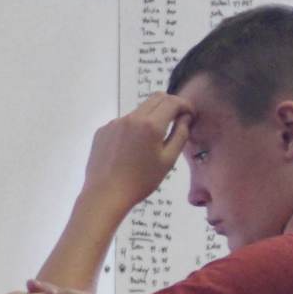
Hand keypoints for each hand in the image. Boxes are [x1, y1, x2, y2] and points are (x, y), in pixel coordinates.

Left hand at [81, 93, 194, 209]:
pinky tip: (131, 148)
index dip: (185, 105)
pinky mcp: (102, 131)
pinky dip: (133, 128)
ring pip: (139, 111)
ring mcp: (113, 123)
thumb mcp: (168, 160)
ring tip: (152, 140)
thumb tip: (185, 117)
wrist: (105, 195)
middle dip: (170, 105)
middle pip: (155, 99)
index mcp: (150, 124)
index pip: (172, 101)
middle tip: (176, 119)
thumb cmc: (141, 181)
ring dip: (151, 117)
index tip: (190, 114)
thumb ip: (180, 134)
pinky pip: (123, 123)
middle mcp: (131, 118)